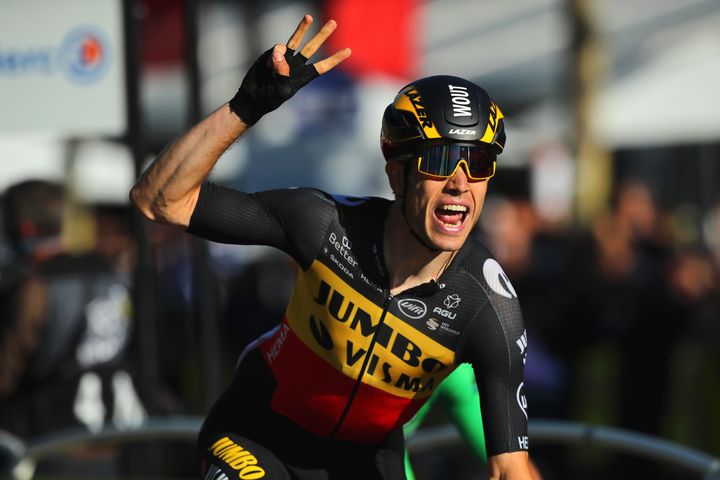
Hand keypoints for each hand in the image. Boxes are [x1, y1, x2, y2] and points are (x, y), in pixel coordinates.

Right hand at [229, 14, 351, 124]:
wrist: (252, 96)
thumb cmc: (269, 98)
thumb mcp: (280, 90)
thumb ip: (282, 73)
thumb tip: (281, 54)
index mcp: (304, 77)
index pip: (322, 66)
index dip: (335, 59)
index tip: (348, 50)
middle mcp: (297, 65)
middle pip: (313, 47)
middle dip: (323, 35)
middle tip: (333, 23)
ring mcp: (285, 57)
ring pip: (297, 40)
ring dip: (303, 28)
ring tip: (309, 17)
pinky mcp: (273, 53)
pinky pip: (277, 49)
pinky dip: (274, 55)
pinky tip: (268, 66)